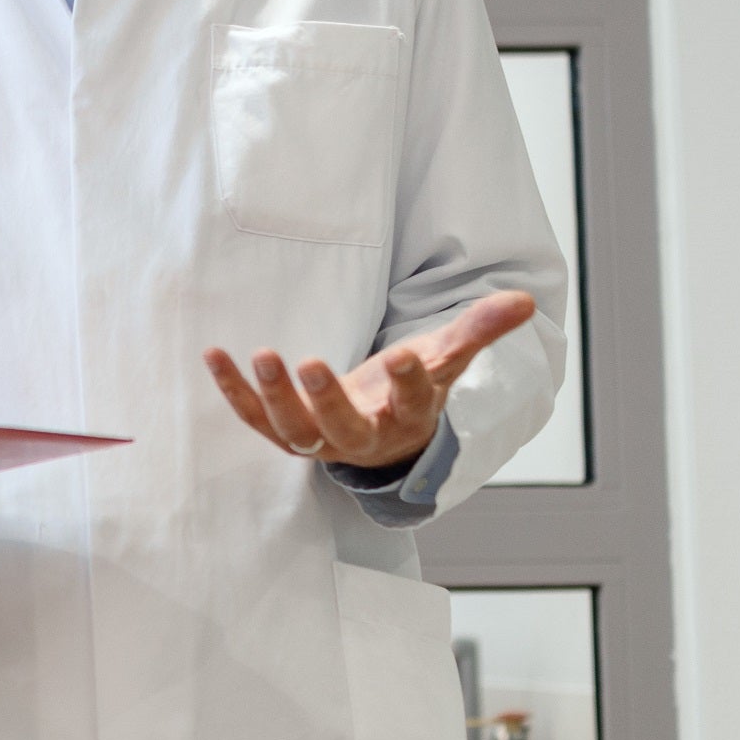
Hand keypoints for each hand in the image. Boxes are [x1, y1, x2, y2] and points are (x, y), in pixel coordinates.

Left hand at [202, 291, 539, 472]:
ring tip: (262, 355)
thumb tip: (525, 300)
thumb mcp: (449, 359)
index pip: (412, 404)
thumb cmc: (415, 390)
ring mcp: (318, 439)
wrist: (382, 432)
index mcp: (407, 420)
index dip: (410, 383)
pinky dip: (233, 390)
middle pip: (342, 429)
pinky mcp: (284, 431)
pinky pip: (253, 418)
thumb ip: (481, 331)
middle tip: (309, 363)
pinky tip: (214, 354)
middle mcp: (361, 437)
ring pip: (292, 430)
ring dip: (272, 397)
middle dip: (325, 400)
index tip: (408, 355)